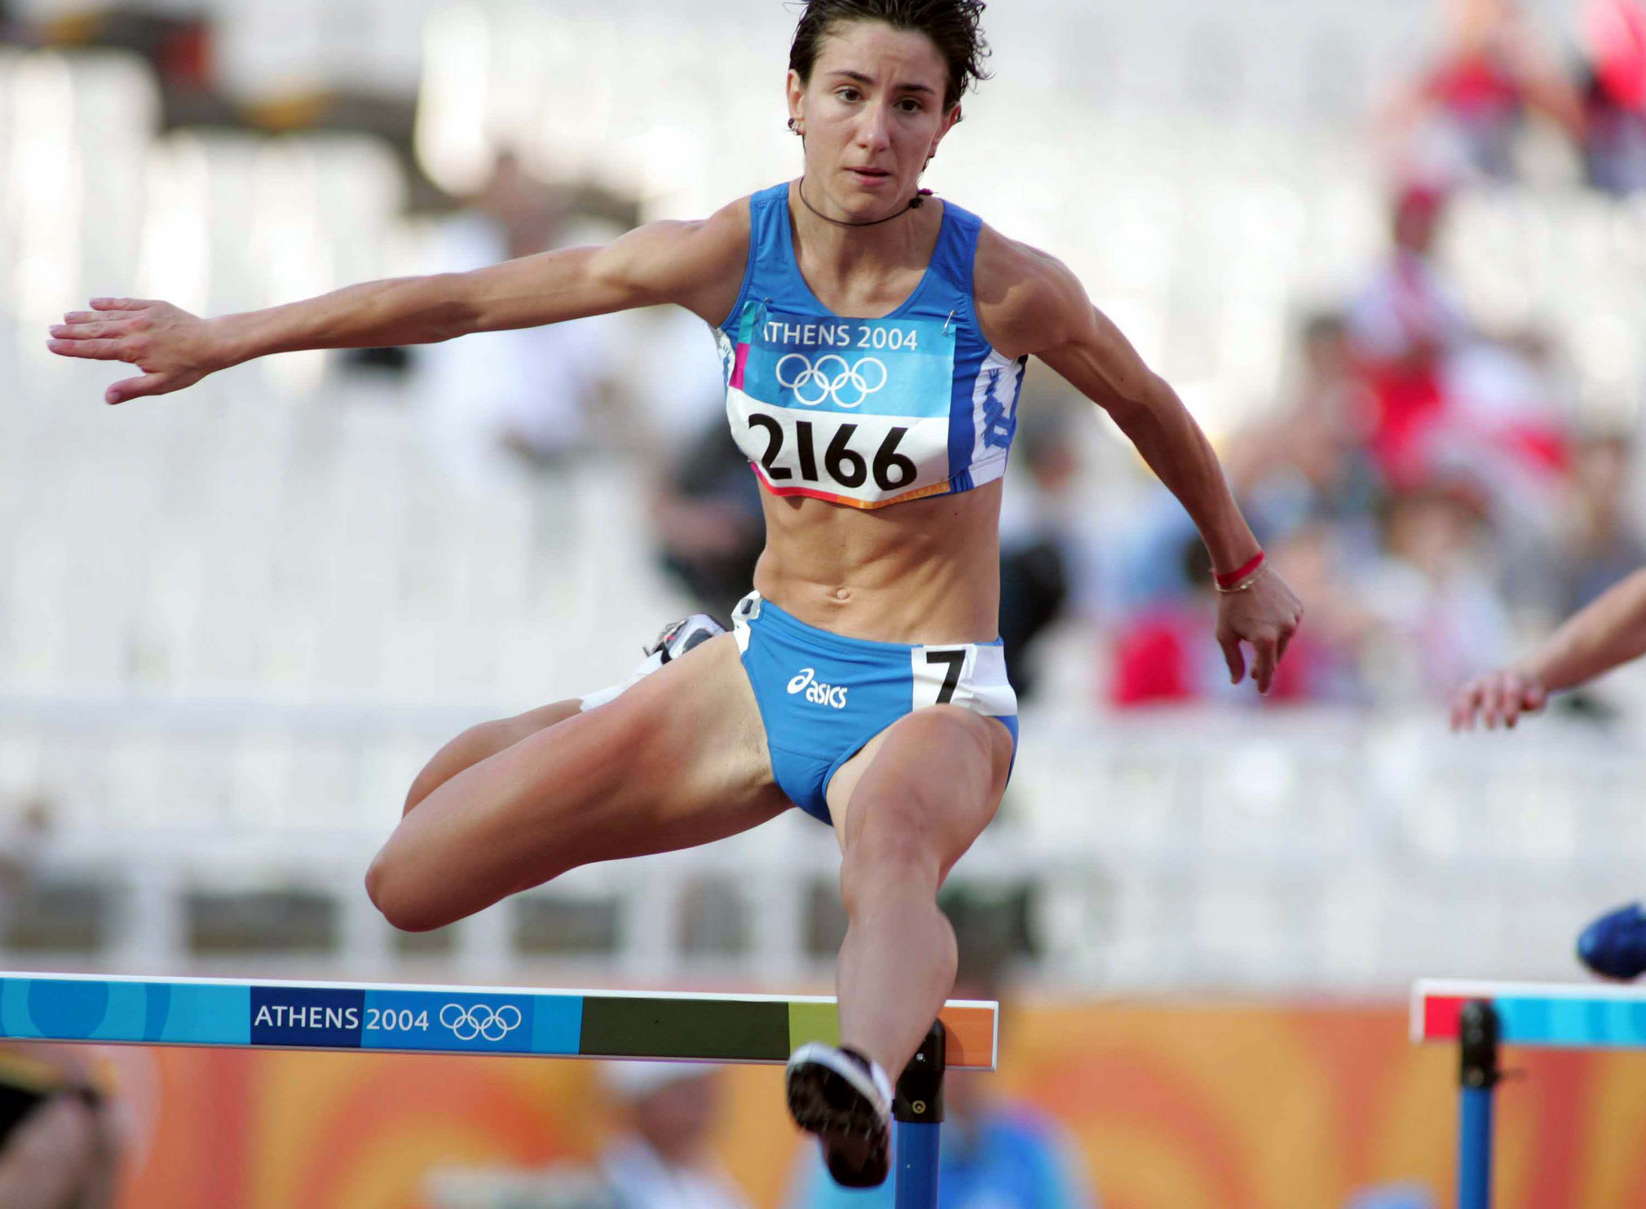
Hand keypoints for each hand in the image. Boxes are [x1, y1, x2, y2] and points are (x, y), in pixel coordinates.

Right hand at [47, 298, 221, 404]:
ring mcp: (142, 315)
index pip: (94, 349)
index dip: (71, 348)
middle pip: (95, 330)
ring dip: (84, 317)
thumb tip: (107, 398)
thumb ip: (132, 389)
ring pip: (107, 315)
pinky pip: (125, 303)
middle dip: (71, 331)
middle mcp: (133, 329)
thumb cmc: (189, 367)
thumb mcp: (162, 384)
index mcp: (132, 350)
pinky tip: (94, 303)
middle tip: (51, 330)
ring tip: (66, 318)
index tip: (52, 345)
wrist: (214, 342)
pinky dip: (109, 303)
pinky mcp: (153, 306)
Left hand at [1215, 567, 1303, 694]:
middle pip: (1275, 656)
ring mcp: (1294, 618)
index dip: (1264, 681)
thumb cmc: (1230, 604)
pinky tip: (1267, 621)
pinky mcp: (1298, 608)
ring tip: (1257, 640)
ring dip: (1272, 644)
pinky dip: (1279, 628)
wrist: (1244, 570)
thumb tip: (1238, 681)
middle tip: (1254, 672)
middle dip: (1265, 664)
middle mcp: (1285, 631)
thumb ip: (1233, 660)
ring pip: (1284, 641)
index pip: (1267, 669)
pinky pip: (1289, 625)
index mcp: (1266, 640)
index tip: (1261, 691)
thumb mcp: (1225, 634)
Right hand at [1449, 666, 1547, 730]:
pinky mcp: (1467, 692)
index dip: (1510, 707)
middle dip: (1489, 709)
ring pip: (1468, 694)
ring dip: (1466, 711)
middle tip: (1491, 727)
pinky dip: (1455, 714)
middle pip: (1489, 690)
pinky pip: (1458, 701)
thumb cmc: (1528, 694)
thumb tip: (1530, 702)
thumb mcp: (1537, 696)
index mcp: (1512, 677)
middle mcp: (1492, 678)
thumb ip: (1535, 699)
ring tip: (1467, 729)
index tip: (1510, 725)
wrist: (1516, 678)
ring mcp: (1477, 683)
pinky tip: (1454, 730)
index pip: (1511, 691)